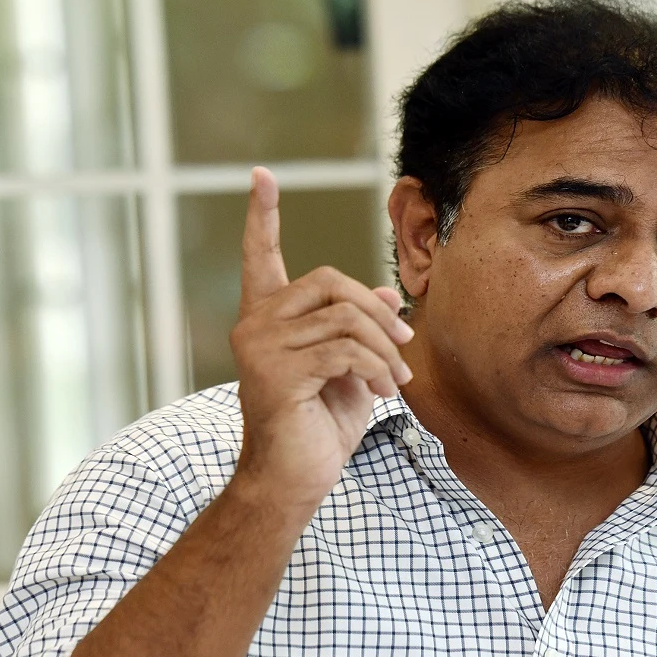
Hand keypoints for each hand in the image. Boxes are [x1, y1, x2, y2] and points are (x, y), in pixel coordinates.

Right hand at [230, 167, 414, 505]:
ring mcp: (259, 347)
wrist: (294, 481)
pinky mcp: (275, 372)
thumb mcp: (348, 369)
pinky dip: (375, 370)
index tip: (262, 175)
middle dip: (375, 312)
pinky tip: (381, 394)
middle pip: (328, 281)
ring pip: (345, 318)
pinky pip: (345, 350)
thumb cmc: (318, 426)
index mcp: (266, 320)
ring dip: (384, 351)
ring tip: (395, 383)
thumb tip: (383, 293)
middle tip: (402, 347)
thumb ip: (357, 328)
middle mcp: (254, 326)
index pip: (260, 256)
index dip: (263, 215)